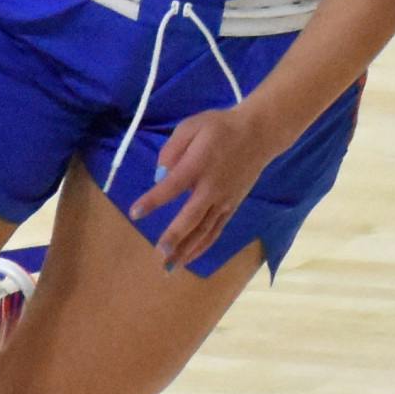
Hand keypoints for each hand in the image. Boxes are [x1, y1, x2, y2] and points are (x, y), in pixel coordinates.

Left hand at [127, 103, 277, 274]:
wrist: (259, 133)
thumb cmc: (220, 127)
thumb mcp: (191, 126)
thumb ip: (172, 149)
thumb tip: (160, 176)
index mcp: (198, 165)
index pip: (171, 187)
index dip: (153, 201)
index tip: (135, 213)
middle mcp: (211, 187)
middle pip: (191, 217)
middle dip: (175, 237)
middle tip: (159, 255)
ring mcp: (224, 200)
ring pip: (205, 230)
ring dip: (188, 250)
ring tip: (171, 267)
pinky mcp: (232, 206)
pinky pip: (216, 230)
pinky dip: (203, 246)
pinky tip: (189, 257)